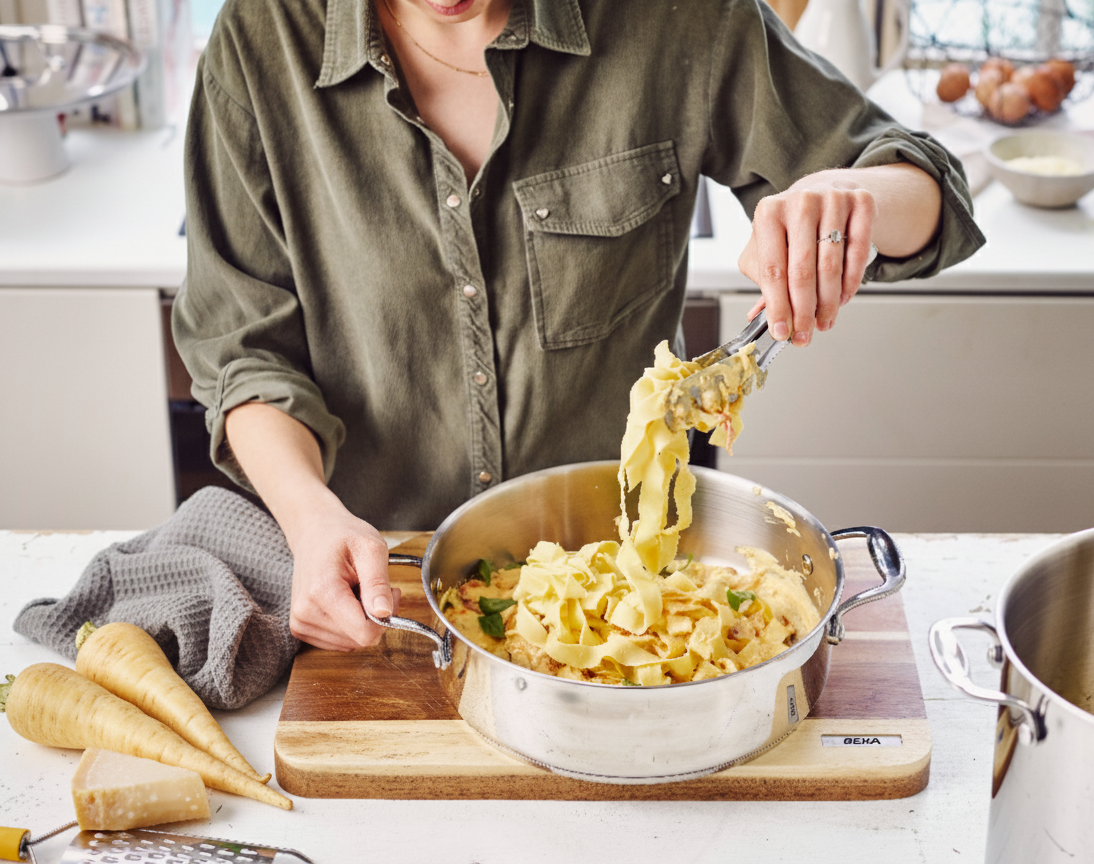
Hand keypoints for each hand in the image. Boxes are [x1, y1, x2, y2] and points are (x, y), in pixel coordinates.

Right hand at [285, 495, 401, 650]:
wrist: (314, 533)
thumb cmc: (343, 536)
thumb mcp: (371, 548)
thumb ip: (378, 582)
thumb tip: (384, 613)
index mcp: (322, 591)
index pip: (364, 633)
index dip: (385, 617)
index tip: (388, 592)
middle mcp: (305, 612)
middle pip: (359, 639)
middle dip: (375, 617)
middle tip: (373, 586)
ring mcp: (300, 623)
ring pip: (350, 644)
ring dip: (361, 621)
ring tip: (357, 590)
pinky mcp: (300, 628)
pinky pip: (339, 642)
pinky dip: (349, 625)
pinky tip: (345, 600)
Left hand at [738, 169, 877, 346]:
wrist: (822, 190)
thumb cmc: (790, 226)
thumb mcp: (766, 247)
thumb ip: (764, 280)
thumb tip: (759, 316)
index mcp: (768, 212)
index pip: (772, 269)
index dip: (777, 305)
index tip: (781, 331)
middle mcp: (800, 201)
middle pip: (802, 270)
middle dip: (803, 311)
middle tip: (804, 334)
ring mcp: (832, 199)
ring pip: (831, 265)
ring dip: (828, 302)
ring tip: (823, 321)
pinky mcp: (861, 202)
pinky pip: (858, 252)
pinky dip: (850, 282)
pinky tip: (842, 299)